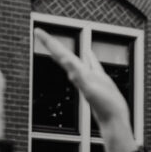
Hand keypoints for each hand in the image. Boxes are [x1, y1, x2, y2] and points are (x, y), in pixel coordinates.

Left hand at [34, 28, 134, 151]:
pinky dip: (90, 57)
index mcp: (77, 73)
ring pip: (75, 58)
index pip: (60, 53)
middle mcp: (79, 73)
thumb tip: (69, 64)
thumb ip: (79, 77)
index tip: (37, 31)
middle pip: (62, 54)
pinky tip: (89, 53)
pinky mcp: (100, 79)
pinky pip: (92, 64)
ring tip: (58, 41)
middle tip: (39, 32)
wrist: (114, 121)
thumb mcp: (90, 90)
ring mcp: (89, 76)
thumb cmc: (104, 107)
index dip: (49, 41)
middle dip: (51, 43)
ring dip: (66, 49)